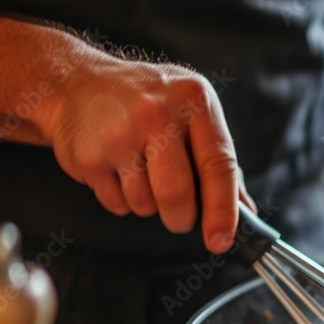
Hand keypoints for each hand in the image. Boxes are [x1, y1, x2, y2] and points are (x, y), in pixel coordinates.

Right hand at [44, 57, 246, 252]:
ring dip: (149, 206)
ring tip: (141, 174)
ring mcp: (118, 133)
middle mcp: (157, 112)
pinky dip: (123, 201)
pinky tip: (117, 171)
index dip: (223, 210)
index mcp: (195, 100)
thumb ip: (220, 163)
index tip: (222, 240)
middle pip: (177, 194)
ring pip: (146, 204)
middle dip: (181, 219)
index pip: (218, 165)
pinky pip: (117, 204)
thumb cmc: (148, 104)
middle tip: (180, 217)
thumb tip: (246, 213)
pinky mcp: (88, 155)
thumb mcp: (192, 114)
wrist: (76, 83)